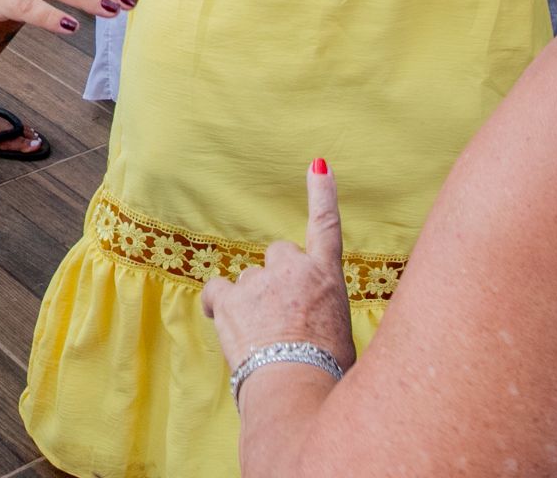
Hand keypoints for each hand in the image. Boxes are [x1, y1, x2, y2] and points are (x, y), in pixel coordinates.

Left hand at [201, 161, 356, 394]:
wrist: (297, 391)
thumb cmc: (325, 374)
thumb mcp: (341, 335)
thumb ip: (322, 313)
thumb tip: (311, 325)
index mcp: (327, 277)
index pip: (326, 225)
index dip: (322, 193)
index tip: (318, 165)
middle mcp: (294, 269)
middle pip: (279, 257)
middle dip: (276, 281)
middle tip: (282, 319)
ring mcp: (260, 282)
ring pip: (248, 282)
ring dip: (251, 303)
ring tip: (262, 340)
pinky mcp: (230, 298)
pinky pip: (216, 290)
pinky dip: (216, 305)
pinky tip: (224, 324)